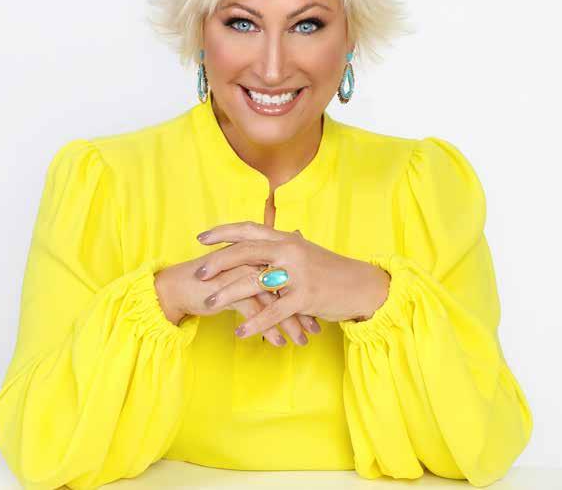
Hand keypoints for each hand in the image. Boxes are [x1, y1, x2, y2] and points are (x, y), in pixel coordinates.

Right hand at [154, 257, 317, 346]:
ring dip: (290, 324)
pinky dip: (269, 329)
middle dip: (303, 310)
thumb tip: (287, 282)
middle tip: (316, 331)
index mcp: (259, 249)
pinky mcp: (227, 289)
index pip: (291, 272)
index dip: (306, 293)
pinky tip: (279, 343)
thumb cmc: (214, 279)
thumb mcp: (242, 272)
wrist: (179, 285)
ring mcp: (240, 272)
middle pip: (287, 286)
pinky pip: (255, 312)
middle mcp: (253, 258)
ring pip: (274, 300)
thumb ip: (263, 273)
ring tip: (301, 342)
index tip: (319, 312)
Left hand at [194, 222, 390, 339]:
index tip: (201, 238)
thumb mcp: (307, 252)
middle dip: (218, 262)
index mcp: (288, 239)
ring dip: (228, 294)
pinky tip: (240, 332)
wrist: (363, 286)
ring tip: (210, 304)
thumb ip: (286, 246)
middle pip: (246, 251)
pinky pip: (274, 312)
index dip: (223, 232)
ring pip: (254, 282)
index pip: (249, 229)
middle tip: (199, 272)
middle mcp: (290, 251)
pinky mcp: (305, 297)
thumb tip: (270, 235)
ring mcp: (298, 274)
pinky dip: (254, 323)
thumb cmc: (333, 271)